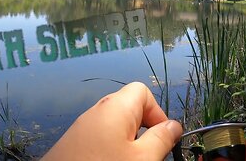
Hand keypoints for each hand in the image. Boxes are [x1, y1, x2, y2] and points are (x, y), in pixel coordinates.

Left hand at [42, 82, 182, 160]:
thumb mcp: (142, 159)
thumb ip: (162, 139)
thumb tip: (173, 126)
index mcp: (115, 107)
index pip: (143, 92)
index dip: (158, 112)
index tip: (164, 137)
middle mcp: (96, 111)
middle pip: (130, 108)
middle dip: (144, 130)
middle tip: (149, 155)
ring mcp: (82, 128)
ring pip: (115, 126)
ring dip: (128, 142)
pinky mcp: (72, 144)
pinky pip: (100, 138)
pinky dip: (111, 149)